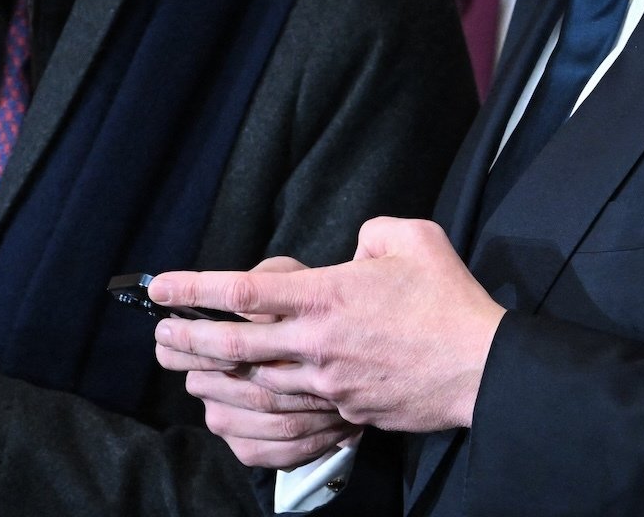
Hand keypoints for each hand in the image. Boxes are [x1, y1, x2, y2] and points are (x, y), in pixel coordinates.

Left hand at [150, 218, 506, 433]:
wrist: (484, 368)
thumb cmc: (449, 300)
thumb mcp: (412, 238)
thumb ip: (371, 233)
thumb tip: (353, 248)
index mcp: (326, 295)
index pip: (242, 290)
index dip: (194, 288)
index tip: (160, 287)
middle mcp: (318, 341)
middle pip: (235, 345)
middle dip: (189, 340)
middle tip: (159, 337)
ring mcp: (329, 381)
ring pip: (258, 382)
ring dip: (219, 376)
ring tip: (190, 369)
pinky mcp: (346, 409)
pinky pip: (295, 406)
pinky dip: (265, 400)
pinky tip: (249, 396)